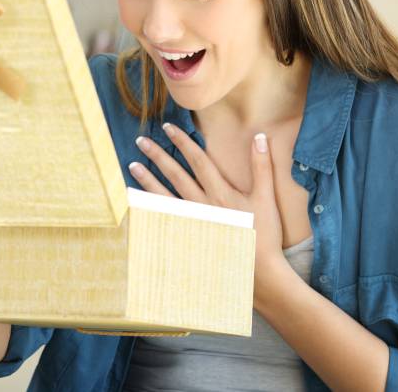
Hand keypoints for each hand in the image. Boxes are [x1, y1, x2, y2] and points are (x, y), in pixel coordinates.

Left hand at [126, 123, 290, 298]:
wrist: (258, 270)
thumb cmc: (264, 234)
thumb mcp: (265, 197)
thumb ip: (261, 166)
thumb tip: (260, 137)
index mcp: (221, 192)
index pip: (198, 160)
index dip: (183, 142)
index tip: (168, 127)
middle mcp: (202, 204)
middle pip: (176, 175)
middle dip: (158, 156)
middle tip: (140, 141)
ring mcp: (192, 222)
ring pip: (164, 197)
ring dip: (147, 181)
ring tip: (132, 167)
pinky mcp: (187, 237)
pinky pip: (163, 221)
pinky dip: (148, 212)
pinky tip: (135, 205)